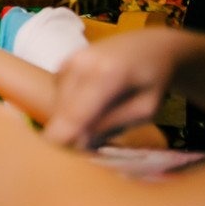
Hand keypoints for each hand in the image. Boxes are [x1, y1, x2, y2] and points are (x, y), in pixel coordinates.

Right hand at [43, 28, 180, 148]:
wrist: (149, 46)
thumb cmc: (153, 81)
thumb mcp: (146, 109)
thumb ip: (113, 125)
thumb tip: (80, 142)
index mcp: (107, 75)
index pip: (76, 114)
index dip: (61, 138)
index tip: (51, 159)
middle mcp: (80, 64)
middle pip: (63, 113)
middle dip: (72, 133)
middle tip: (94, 145)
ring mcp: (68, 61)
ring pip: (59, 107)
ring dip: (73, 120)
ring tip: (102, 115)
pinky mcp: (61, 64)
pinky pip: (59, 97)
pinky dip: (72, 107)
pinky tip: (93, 101)